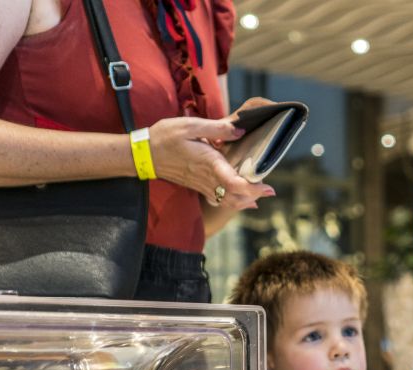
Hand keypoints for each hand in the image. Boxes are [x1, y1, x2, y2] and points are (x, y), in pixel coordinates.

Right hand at [148, 116, 273, 210]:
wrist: (142, 153)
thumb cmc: (165, 136)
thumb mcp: (190, 125)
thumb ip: (217, 128)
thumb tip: (240, 131)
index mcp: (208, 163)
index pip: (234, 184)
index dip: (253, 189)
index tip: (268, 187)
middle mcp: (206, 178)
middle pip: (234, 197)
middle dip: (254, 196)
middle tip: (269, 192)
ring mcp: (201, 184)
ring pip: (226, 201)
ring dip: (243, 201)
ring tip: (259, 196)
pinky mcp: (196, 186)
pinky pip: (216, 199)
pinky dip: (230, 201)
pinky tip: (239, 199)